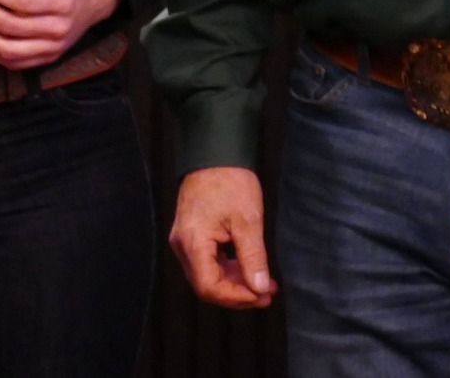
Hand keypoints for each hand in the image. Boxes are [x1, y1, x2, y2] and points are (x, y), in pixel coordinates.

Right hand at [169, 167, 276, 308]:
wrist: (214, 152)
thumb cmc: (230, 182)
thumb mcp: (248, 220)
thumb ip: (253, 258)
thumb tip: (259, 289)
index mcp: (192, 242)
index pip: (209, 287)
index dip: (236, 297)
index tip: (262, 295)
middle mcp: (182, 245)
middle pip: (206, 285)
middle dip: (238, 293)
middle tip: (267, 292)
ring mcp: (184, 239)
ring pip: (206, 275)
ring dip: (234, 283)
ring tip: (263, 282)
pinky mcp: (191, 233)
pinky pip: (206, 262)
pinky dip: (227, 269)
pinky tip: (247, 267)